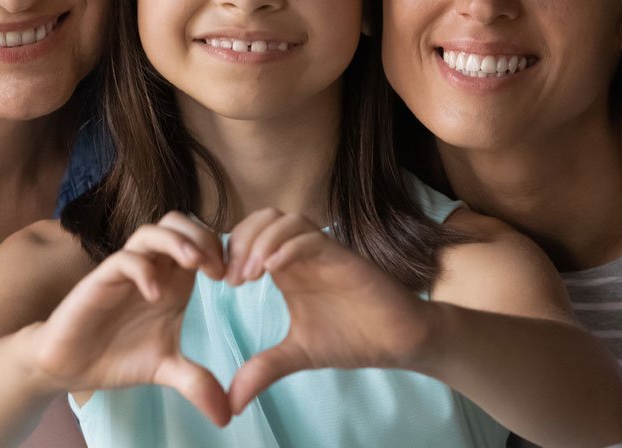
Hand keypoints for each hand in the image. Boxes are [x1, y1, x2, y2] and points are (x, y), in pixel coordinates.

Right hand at [26, 213, 231, 424]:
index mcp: (173, 279)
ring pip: (152, 231)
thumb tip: (227, 416)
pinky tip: (156, 295)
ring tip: (195, 266)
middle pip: (180, 221)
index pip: (202, 239)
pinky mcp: (100, 280)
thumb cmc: (117, 357)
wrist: (69, 366)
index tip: (236, 280)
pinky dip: (144, 269)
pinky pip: (124, 259)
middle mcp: (152, 268)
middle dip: (204, 237)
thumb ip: (197, 383)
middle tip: (219, 270)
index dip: (222, 250)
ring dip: (178, 242)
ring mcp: (125, 271)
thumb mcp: (166, 370)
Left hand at [222, 209, 435, 414]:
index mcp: (288, 268)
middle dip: (241, 241)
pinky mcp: (345, 258)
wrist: (399, 341)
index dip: (230, 251)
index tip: (222, 283)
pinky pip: (312, 238)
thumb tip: (231, 402)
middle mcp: (303, 254)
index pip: (250, 235)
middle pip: (263, 218)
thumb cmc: (352, 338)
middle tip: (233, 278)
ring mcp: (325, 253)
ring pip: (286, 220)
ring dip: (261, 241)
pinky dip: (287, 247)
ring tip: (251, 276)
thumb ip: (264, 369)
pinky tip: (273, 271)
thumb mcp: (297, 355)